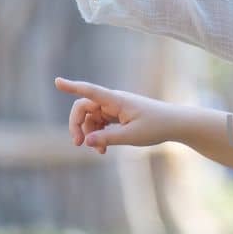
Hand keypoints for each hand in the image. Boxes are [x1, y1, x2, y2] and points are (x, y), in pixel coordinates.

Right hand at [54, 77, 177, 153]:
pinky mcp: (119, 116)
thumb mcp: (131, 136)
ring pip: (92, 118)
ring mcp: (116, 108)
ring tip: (99, 152)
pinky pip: (101, 124)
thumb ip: (107, 138)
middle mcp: (113, 101)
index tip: (57, 81)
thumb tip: (86, 141)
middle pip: (84, 108)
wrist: (175, 124)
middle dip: (77, 125)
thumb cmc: (156, 126)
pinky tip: (103, 150)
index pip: (89, 91)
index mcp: (116, 100)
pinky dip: (99, 136)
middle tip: (78, 144)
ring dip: (90, 134)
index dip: (72, 87)